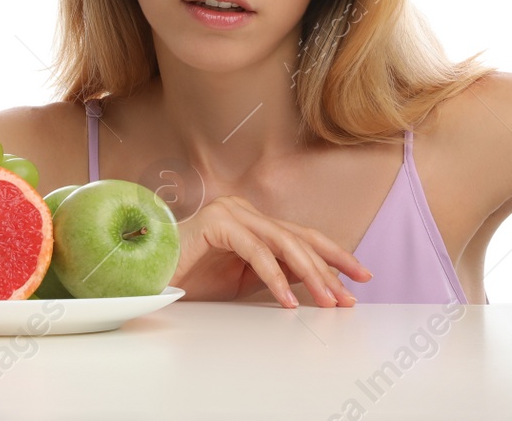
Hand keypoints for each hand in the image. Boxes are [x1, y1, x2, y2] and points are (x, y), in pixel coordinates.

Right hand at [172, 195, 370, 307]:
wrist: (150, 275)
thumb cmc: (194, 278)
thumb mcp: (247, 280)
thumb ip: (280, 274)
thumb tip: (319, 283)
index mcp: (256, 222)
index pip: (304, 237)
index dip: (335, 256)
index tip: (361, 276)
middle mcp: (247, 212)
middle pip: (300, 239)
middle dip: (329, 269)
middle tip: (347, 296)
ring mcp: (233, 213)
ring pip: (283, 243)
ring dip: (309, 275)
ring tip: (326, 300)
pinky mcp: (218, 223)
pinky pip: (255, 252)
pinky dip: (275, 277)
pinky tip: (287, 300)